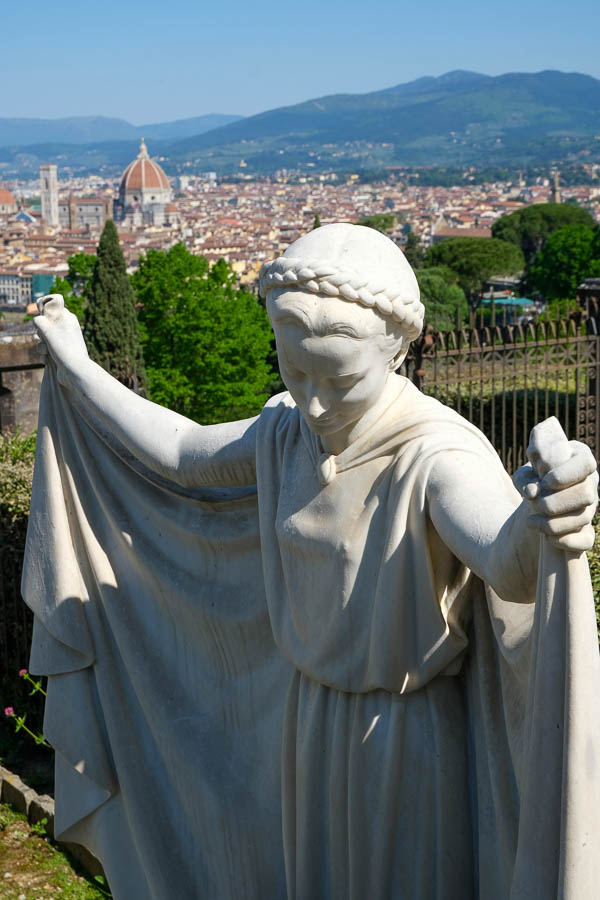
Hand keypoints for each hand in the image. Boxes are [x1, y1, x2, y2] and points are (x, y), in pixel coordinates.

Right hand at [34, 294, 88, 384]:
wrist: (75, 371)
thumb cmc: (63, 348)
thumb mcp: (48, 330)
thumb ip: (40, 321)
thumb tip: (37, 320)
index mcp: (68, 319)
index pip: (54, 308)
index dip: (45, 312)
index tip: (40, 317)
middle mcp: (67, 330)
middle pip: (46, 325)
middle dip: (41, 333)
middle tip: (46, 337)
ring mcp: (64, 342)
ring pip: (44, 340)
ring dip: (42, 346)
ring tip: (48, 351)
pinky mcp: (61, 354)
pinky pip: (46, 352)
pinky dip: (45, 356)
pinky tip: (49, 360)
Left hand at [514, 428, 597, 551]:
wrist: (539, 502)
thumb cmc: (533, 481)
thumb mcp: (524, 475)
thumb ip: (525, 478)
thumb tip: (533, 492)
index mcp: (579, 460)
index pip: (586, 463)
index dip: (565, 474)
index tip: (545, 481)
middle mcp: (590, 483)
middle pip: (586, 494)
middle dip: (555, 502)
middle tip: (534, 503)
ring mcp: (591, 508)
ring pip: (583, 518)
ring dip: (553, 523)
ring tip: (531, 522)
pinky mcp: (587, 530)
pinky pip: (586, 540)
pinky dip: (565, 541)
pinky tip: (547, 538)